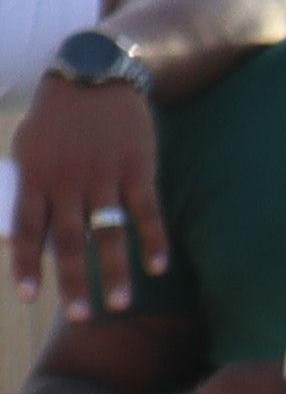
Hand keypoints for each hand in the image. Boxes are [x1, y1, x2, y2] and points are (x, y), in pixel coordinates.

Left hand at [9, 74, 169, 314]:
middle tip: (80, 317)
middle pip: (70, 240)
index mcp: (35, 176)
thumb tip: (21, 235)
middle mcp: (68, 180)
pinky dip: (153, 240)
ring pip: (110, 232)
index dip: (26, 264)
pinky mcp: (137, 168)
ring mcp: (105, 175)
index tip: (28, 297)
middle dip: (75, 282)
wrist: (94, 76)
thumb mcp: (28, 148)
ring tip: (120, 304)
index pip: (25, 229)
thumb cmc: (56, 120)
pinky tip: (157, 267)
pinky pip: (146, 211)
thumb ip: (26, 189)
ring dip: (116, 271)